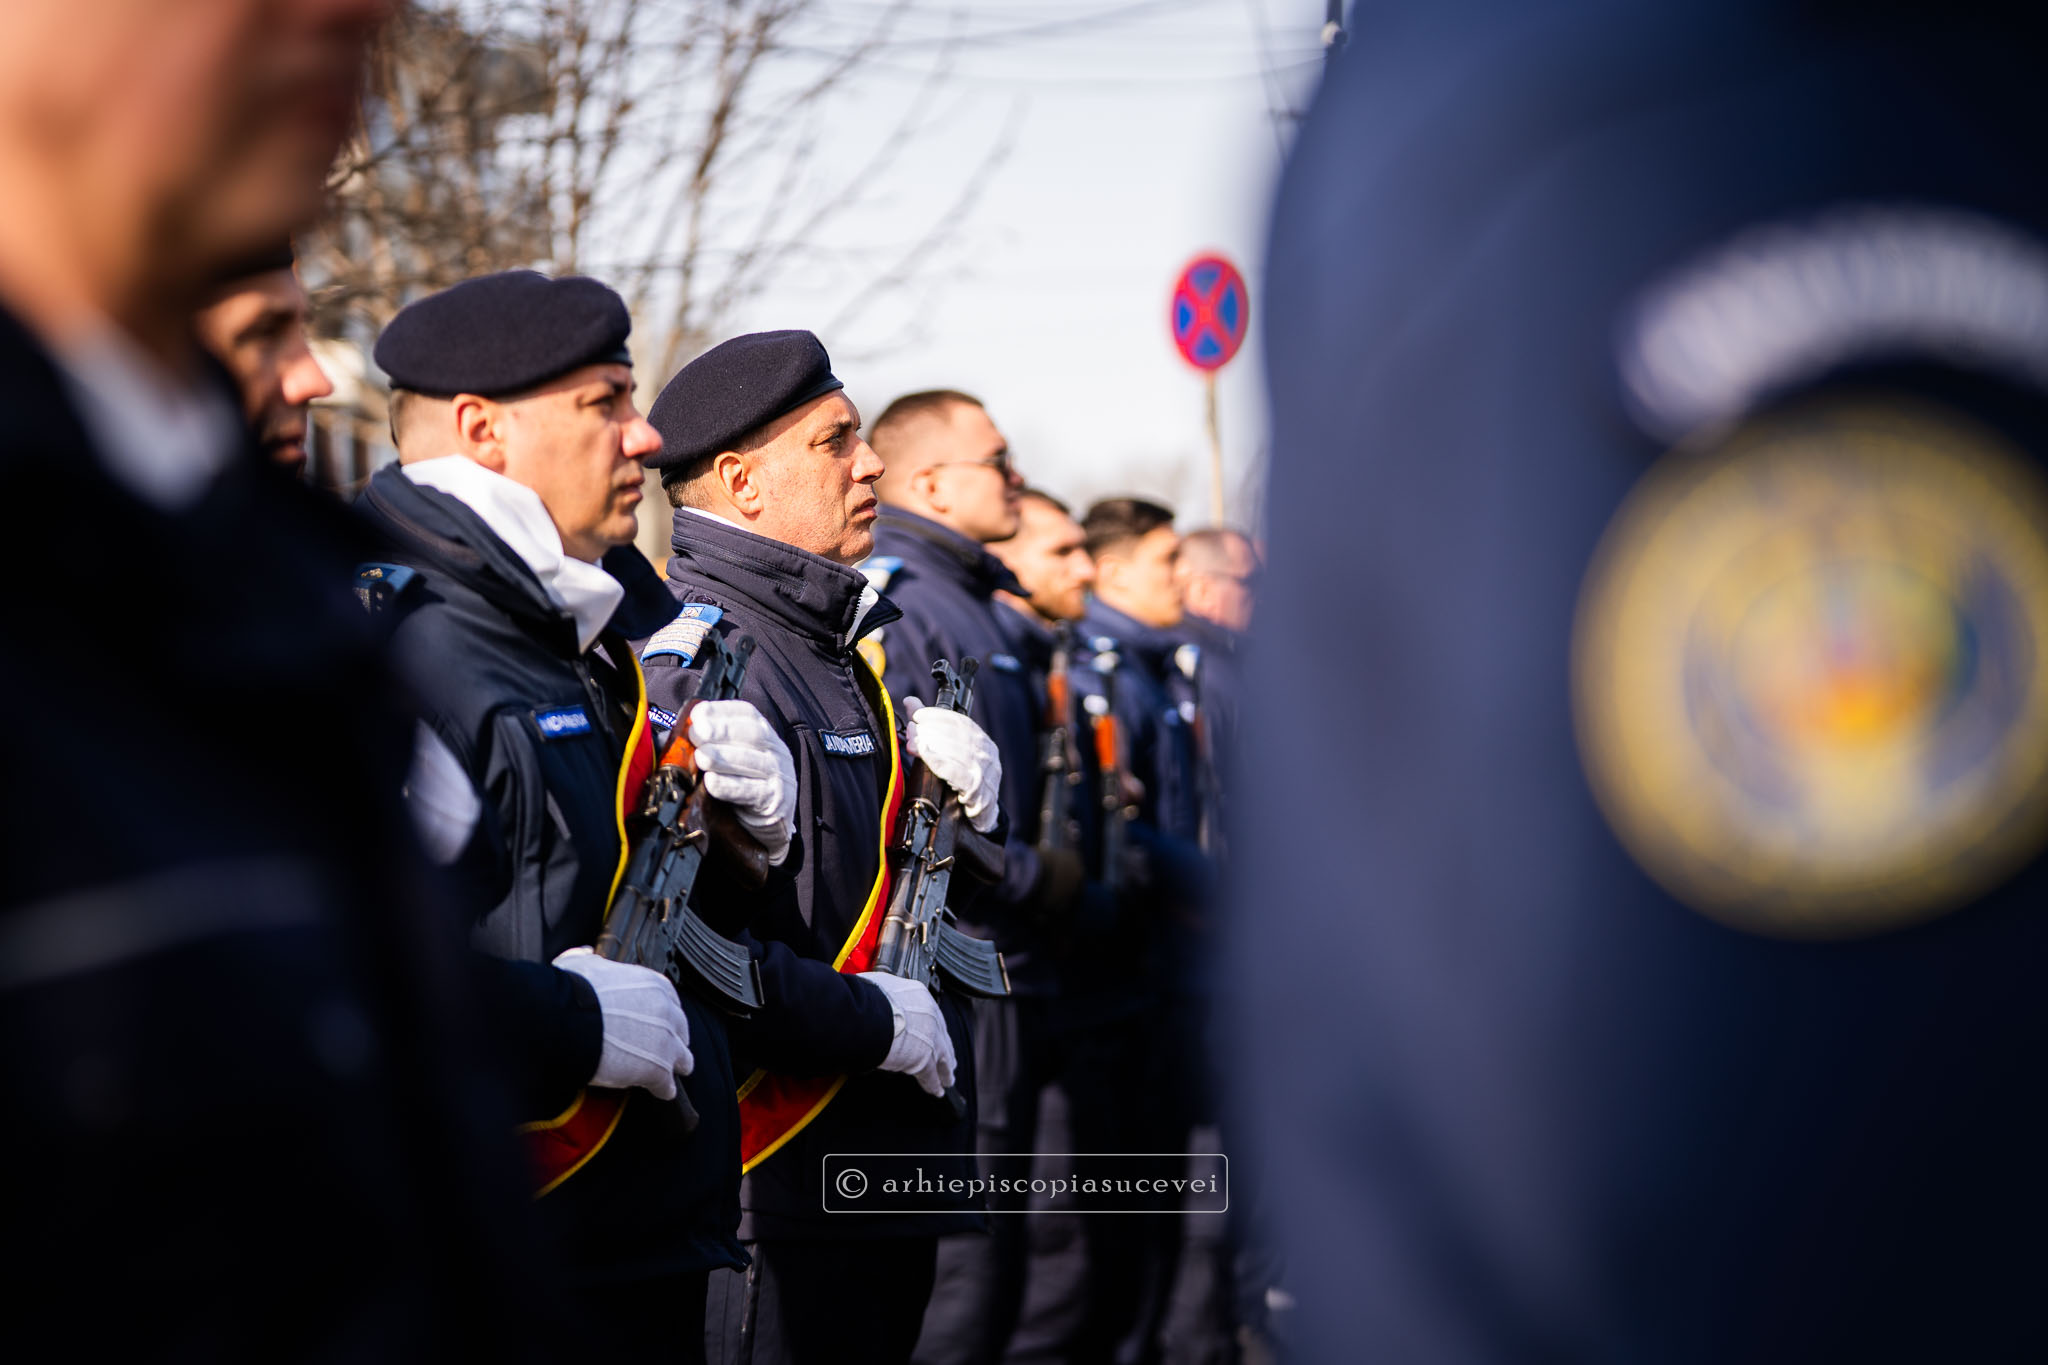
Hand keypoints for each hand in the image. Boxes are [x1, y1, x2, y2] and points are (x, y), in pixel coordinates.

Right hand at [552, 948, 693, 1099]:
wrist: (565, 1020)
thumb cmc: (570, 992)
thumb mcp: (581, 965)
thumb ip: (589, 960)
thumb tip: (585, 954)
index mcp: (653, 985)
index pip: (670, 1002)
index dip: (661, 1016)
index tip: (652, 1023)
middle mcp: (666, 1011)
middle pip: (680, 1030)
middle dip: (671, 1040)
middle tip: (658, 1049)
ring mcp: (665, 1042)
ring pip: (683, 1059)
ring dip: (672, 1066)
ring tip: (664, 1075)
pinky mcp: (657, 1069)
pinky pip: (667, 1085)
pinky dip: (662, 1090)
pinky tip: (657, 1092)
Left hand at [688, 699, 796, 864]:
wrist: (764, 828)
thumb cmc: (741, 788)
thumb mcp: (729, 761)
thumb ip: (709, 746)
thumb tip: (673, 737)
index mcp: (764, 735)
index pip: (747, 714)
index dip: (722, 711)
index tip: (698, 714)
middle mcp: (777, 752)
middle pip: (753, 734)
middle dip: (722, 731)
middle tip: (697, 734)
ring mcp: (780, 776)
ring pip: (754, 762)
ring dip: (723, 758)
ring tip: (701, 757)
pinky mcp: (776, 802)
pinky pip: (752, 792)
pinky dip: (730, 786)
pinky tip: (712, 782)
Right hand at [857, 970, 956, 1097]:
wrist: (872, 1016)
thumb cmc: (869, 998)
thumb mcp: (880, 984)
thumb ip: (883, 991)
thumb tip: (872, 990)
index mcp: (920, 996)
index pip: (930, 1012)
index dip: (932, 1024)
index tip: (932, 1030)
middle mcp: (930, 1017)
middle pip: (943, 1036)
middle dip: (946, 1048)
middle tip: (949, 1057)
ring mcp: (931, 1040)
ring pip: (944, 1057)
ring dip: (946, 1069)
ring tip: (948, 1078)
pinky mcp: (925, 1061)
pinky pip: (931, 1076)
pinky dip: (934, 1085)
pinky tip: (937, 1090)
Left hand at [902, 696, 1001, 832]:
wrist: (982, 818)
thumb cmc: (962, 782)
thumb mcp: (950, 753)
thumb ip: (930, 727)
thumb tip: (910, 702)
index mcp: (982, 742)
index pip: (960, 722)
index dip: (938, 716)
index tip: (917, 715)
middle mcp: (987, 754)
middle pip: (958, 736)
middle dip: (930, 730)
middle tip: (910, 730)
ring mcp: (985, 773)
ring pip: (957, 752)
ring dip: (931, 745)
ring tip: (912, 743)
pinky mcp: (978, 792)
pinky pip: (957, 773)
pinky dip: (940, 762)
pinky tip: (926, 756)